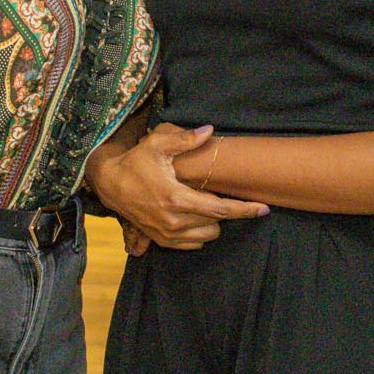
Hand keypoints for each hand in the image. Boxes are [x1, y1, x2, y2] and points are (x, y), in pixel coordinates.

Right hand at [89, 123, 266, 249]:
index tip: (264, 208)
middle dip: (223, 210)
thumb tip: (209, 130)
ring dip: (211, 222)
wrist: (109, 184)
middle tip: (216, 192)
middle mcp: (173, 221)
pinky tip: (193, 215)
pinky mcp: (161, 241)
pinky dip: (198, 232)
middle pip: (217, 224)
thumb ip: (185, 139)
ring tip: (203, 203)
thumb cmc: (135, 161)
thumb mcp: (157, 144)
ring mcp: (167, 234)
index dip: (244, 209)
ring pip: (207, 237)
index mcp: (176, 198)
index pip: (220, 209)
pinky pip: (192, 244)